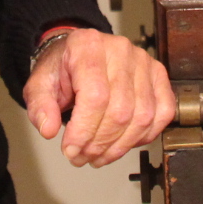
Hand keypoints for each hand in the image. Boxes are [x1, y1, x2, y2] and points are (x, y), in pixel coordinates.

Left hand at [23, 28, 175, 167]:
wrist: (80, 54)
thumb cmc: (63, 69)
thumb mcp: (40, 85)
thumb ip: (40, 106)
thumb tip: (48, 129)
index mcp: (88, 46)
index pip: (95, 96)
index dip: (84, 131)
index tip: (71, 150)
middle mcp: (120, 49)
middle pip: (120, 110)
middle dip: (100, 144)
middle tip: (82, 157)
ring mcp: (144, 61)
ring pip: (142, 116)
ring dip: (120, 146)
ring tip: (99, 156)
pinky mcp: (158, 75)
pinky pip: (162, 113)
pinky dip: (145, 136)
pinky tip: (124, 143)